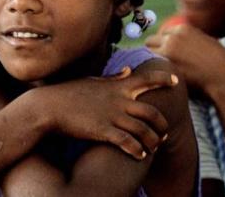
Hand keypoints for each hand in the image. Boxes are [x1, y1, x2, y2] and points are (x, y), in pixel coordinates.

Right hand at [35, 68, 176, 158]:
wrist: (50, 105)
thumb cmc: (70, 92)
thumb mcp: (93, 81)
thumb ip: (113, 78)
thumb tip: (127, 70)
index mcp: (117, 86)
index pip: (146, 78)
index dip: (163, 79)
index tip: (175, 81)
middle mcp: (118, 99)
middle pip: (153, 112)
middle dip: (162, 124)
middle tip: (163, 132)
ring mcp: (112, 115)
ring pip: (145, 131)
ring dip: (153, 142)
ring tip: (153, 147)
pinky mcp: (103, 131)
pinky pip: (129, 144)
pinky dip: (138, 150)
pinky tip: (139, 154)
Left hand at [146, 23, 224, 92]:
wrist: (223, 76)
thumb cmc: (218, 62)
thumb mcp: (203, 41)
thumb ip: (186, 38)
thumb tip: (174, 41)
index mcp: (182, 29)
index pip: (163, 32)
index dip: (163, 42)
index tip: (164, 50)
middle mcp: (172, 37)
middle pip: (150, 40)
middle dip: (153, 49)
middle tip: (157, 60)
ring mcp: (167, 50)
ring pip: (147, 52)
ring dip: (150, 59)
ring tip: (156, 68)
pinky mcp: (164, 64)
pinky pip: (150, 64)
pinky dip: (152, 68)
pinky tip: (158, 74)